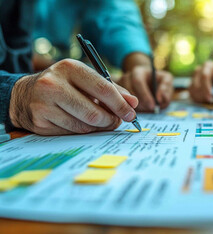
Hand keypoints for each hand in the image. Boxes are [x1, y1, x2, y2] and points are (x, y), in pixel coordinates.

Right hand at [9, 59, 138, 134]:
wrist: (25, 94)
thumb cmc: (63, 85)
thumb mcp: (85, 79)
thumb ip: (111, 90)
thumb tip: (133, 103)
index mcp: (70, 68)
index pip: (103, 88)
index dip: (120, 104)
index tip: (131, 114)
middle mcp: (54, 84)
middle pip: (94, 112)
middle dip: (110, 120)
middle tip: (116, 122)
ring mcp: (44, 104)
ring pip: (84, 125)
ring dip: (97, 127)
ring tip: (100, 122)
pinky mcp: (40, 121)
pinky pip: (71, 132)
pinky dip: (82, 130)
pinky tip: (81, 123)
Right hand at [118, 66, 172, 111]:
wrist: (149, 82)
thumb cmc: (158, 80)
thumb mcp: (166, 79)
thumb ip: (166, 87)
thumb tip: (160, 99)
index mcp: (138, 72)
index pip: (138, 82)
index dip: (145, 95)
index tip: (153, 105)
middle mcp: (126, 78)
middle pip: (130, 93)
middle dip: (141, 104)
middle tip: (151, 109)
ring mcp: (120, 88)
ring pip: (126, 101)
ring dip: (138, 108)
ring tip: (148, 109)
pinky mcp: (119, 96)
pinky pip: (124, 106)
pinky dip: (133, 111)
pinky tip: (142, 110)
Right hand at [189, 62, 212, 102]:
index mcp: (208, 66)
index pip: (204, 76)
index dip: (207, 87)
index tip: (212, 96)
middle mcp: (198, 70)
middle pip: (197, 84)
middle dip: (204, 94)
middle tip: (212, 100)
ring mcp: (193, 78)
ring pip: (193, 90)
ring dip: (201, 97)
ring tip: (210, 99)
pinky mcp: (191, 86)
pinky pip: (191, 94)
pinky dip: (198, 99)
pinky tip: (205, 99)